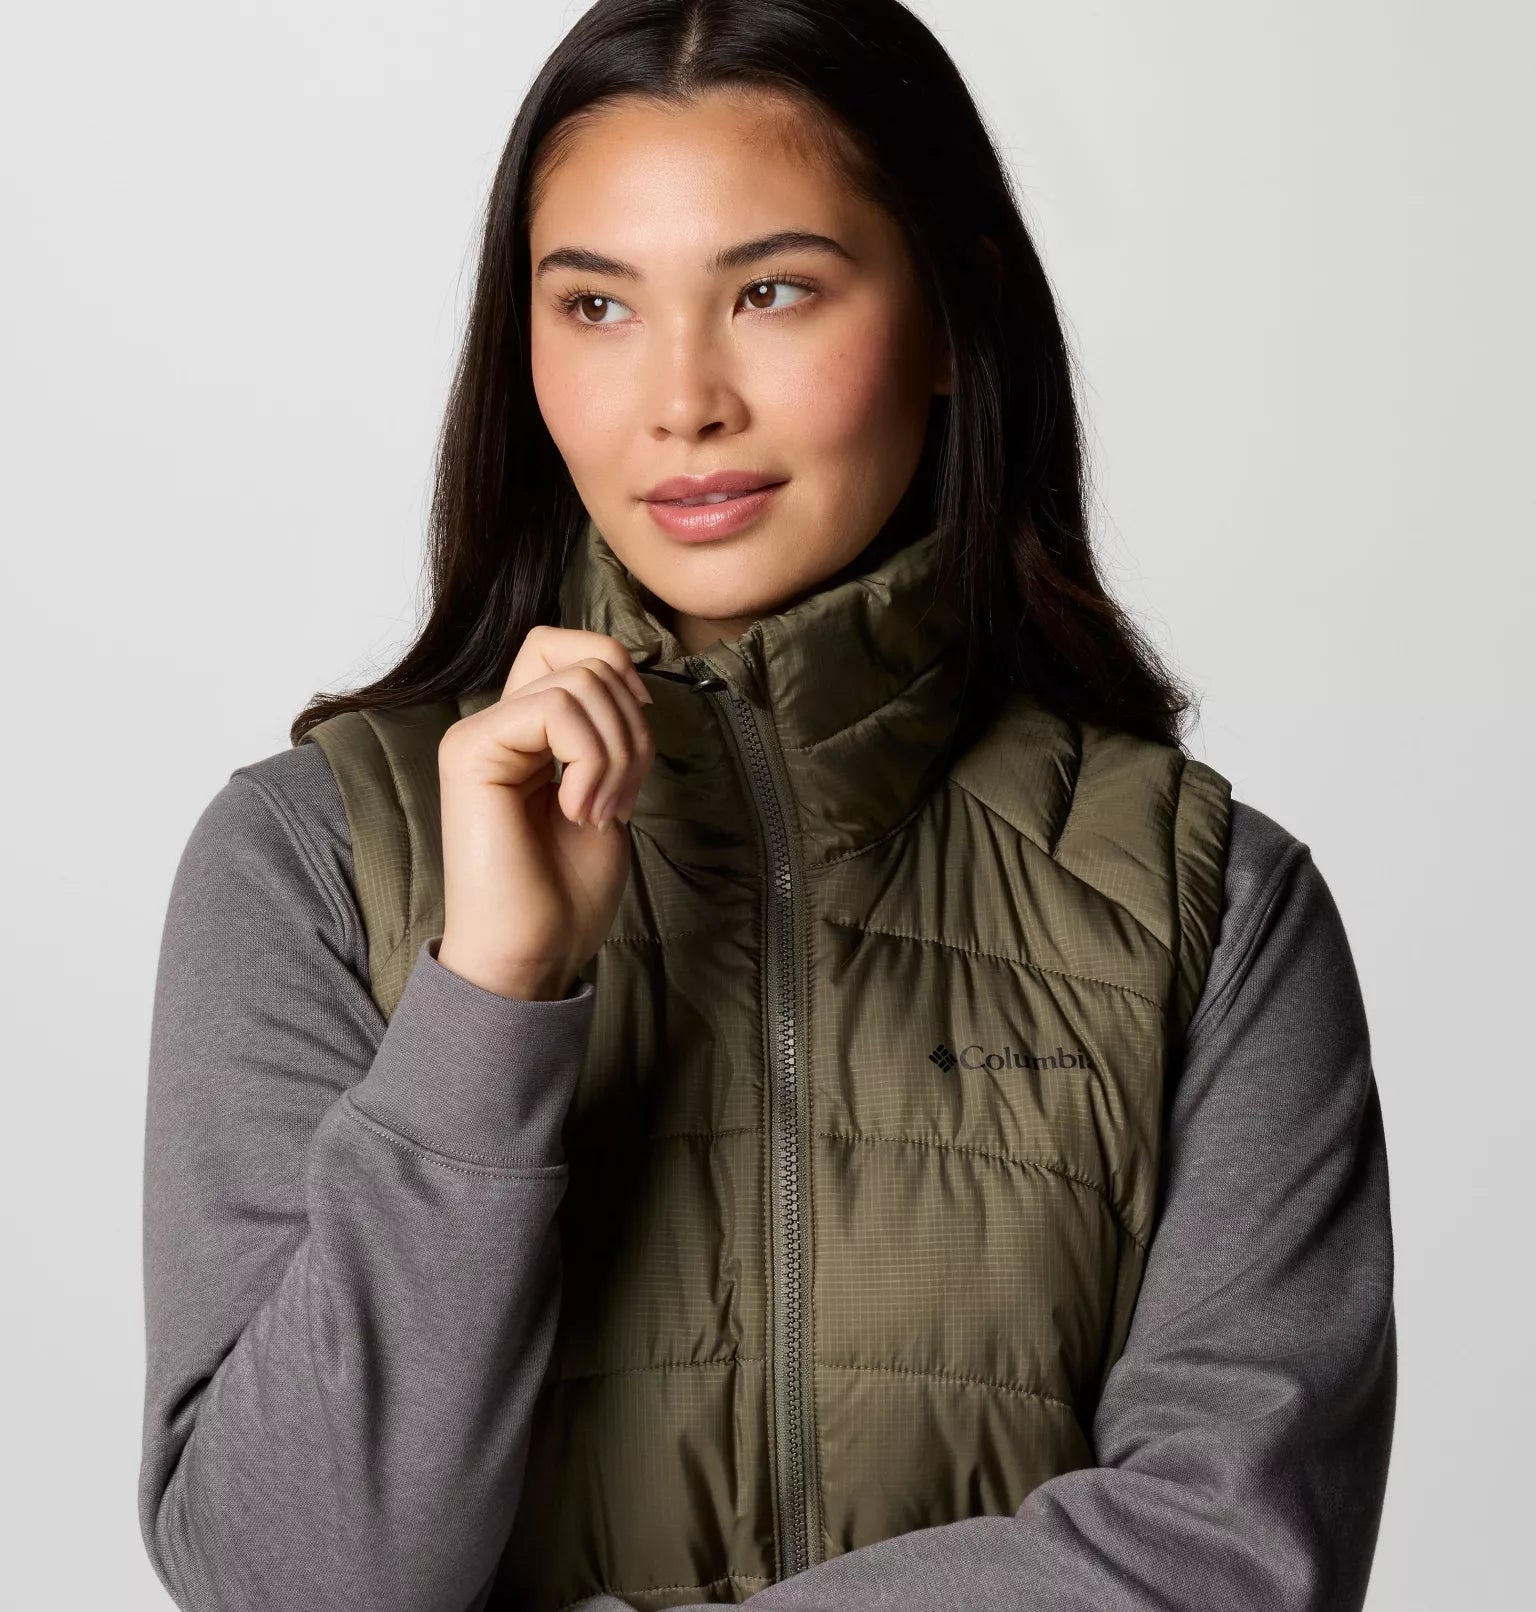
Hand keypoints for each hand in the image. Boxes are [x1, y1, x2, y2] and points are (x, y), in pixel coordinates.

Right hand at [435, 625, 655, 1000]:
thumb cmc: (566, 892)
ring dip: (617, 752)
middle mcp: (498, 723)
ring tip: (600, 812)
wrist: (532, 953)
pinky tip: (577, 812)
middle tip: (620, 798)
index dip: (620, 673)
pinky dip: (590, 761)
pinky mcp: (470, 750)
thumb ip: (610, 737)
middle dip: (632, 725)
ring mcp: (479, 734)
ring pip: (580, 681)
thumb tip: (635, 684)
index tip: (637, 745)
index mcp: (528, 732)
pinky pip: (554, 709)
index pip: (571, 647)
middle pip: (585, 657)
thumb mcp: (608, 793)